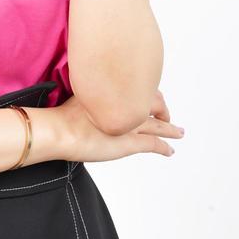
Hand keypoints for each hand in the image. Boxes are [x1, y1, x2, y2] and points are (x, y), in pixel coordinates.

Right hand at [51, 89, 183, 163]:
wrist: (60, 130)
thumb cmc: (63, 115)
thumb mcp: (80, 95)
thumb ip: (89, 93)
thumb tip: (88, 92)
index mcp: (114, 92)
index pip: (139, 88)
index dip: (145, 92)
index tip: (147, 94)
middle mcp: (126, 106)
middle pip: (153, 102)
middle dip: (161, 108)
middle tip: (165, 113)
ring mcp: (130, 125)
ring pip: (158, 125)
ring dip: (170, 129)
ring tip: (178, 132)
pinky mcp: (130, 144)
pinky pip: (154, 144)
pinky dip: (164, 147)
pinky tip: (170, 150)